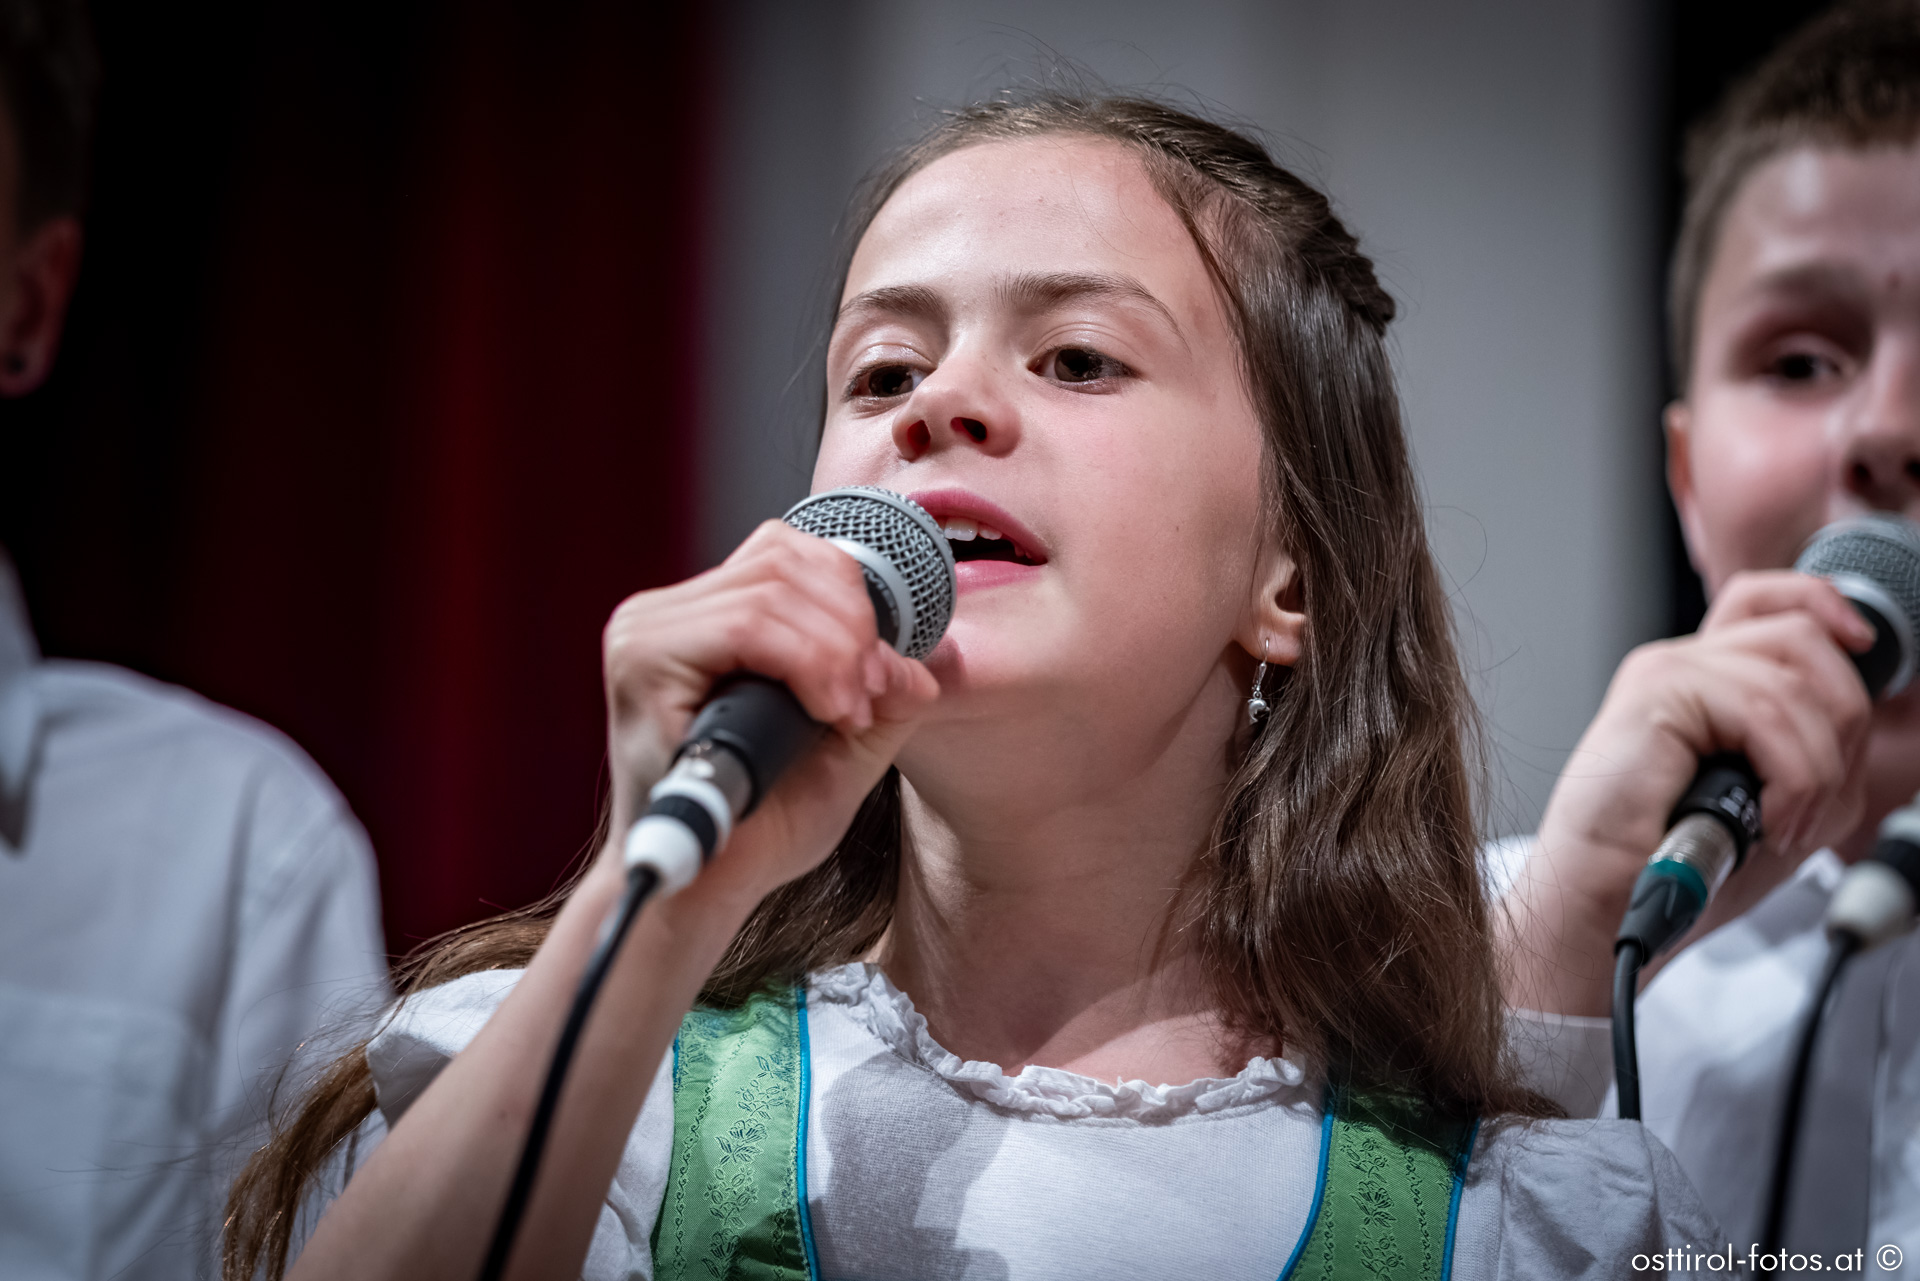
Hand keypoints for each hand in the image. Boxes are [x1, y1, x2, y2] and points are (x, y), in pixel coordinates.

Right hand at [597, 520, 938, 908]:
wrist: (705, 891)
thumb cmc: (762, 823)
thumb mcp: (846, 750)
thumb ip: (886, 697)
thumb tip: (928, 660)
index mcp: (705, 617)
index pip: (787, 552)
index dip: (850, 595)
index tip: (876, 673)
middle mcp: (664, 613)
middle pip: (784, 561)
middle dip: (851, 626)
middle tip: (867, 697)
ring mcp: (644, 632)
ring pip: (770, 591)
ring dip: (834, 651)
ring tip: (848, 714)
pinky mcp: (641, 662)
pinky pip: (744, 625)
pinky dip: (804, 662)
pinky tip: (826, 711)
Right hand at [1506, 571, 1872, 1012]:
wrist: (1609, 905)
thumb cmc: (1674, 866)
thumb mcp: (1782, 801)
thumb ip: (1822, 749)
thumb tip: (1876, 710)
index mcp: (1707, 681)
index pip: (1769, 599)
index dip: (1826, 605)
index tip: (1865, 645)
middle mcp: (1685, 664)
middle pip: (1801, 633)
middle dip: (1842, 720)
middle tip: (1816, 795)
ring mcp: (1667, 672)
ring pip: (1796, 681)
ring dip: (1816, 769)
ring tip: (1786, 822)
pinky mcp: (1656, 693)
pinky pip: (1767, 713)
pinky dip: (1791, 777)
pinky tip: (1765, 818)